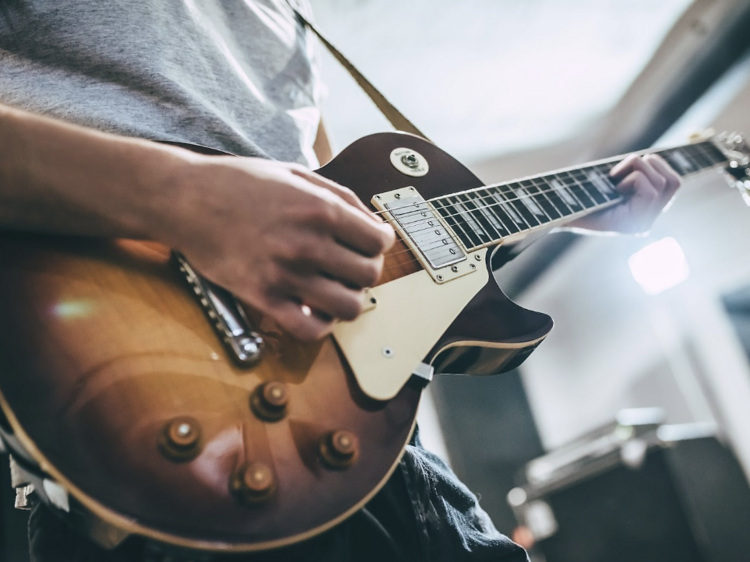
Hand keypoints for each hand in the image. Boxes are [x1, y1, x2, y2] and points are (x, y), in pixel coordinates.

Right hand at [157, 157, 394, 341]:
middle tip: (350, 265)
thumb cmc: (239, 183)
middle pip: (369, 274)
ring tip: (334, 288)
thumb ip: (340, 196)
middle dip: (366, 270)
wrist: (185, 199)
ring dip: (348, 299)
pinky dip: (320, 324)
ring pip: (348, 307)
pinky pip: (309, 329)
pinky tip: (313, 307)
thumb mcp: (296, 173)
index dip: (380, 242)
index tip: (369, 244)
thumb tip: (372, 224)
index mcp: (320, 209)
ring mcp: (285, 274)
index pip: (378, 241)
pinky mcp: (262, 297)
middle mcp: (307, 243)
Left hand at [566, 154, 680, 233]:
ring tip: (613, 180)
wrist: (555, 210)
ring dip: (637, 169)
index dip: (656, 164)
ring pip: (663, 182)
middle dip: (648, 165)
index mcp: (645, 211)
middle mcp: (647, 221)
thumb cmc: (577, 192)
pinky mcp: (632, 225)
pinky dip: (631, 177)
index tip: (623, 170)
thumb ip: (634, 172)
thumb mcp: (609, 179)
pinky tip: (612, 187)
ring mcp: (641, 225)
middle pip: (674, 181)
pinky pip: (648, 188)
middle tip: (618, 173)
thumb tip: (660, 152)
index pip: (675, 182)